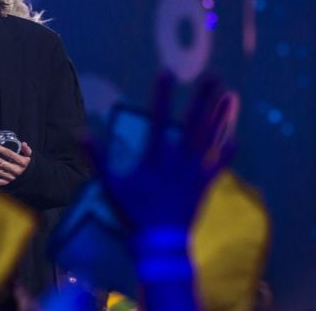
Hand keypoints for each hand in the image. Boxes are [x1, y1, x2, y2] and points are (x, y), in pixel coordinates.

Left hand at [0, 142, 31, 185]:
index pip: (10, 154)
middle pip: (0, 162)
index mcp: (22, 163)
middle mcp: (15, 171)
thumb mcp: (28, 156)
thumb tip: (23, 143)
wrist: (28, 180)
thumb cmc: (25, 165)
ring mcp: (9, 178)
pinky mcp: (5, 183)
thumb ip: (26, 150)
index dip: (0, 149)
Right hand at [82, 73, 235, 232]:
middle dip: (203, 99)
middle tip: (213, 76)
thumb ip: (96, 158)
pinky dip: (227, 153)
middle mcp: (179, 161)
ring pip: (211, 140)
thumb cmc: (134, 212)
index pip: (159, 120)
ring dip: (220, 118)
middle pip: (194, 125)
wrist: (160, 243)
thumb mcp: (111, 185)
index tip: (167, 72)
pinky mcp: (203, 186)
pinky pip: (218, 167)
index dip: (162, 96)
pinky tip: (236, 138)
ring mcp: (194, 173)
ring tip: (229, 96)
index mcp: (156, 158)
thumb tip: (78, 134)